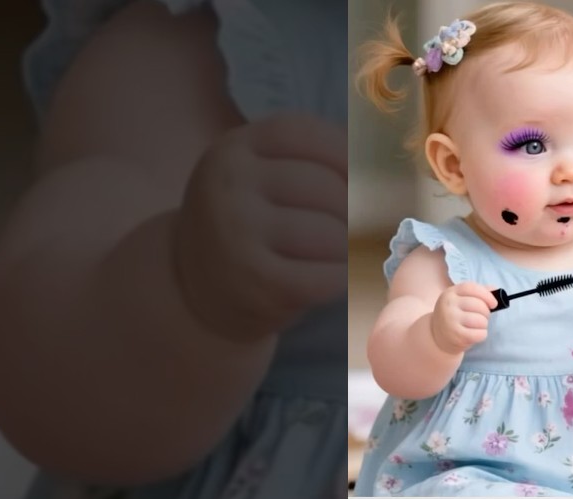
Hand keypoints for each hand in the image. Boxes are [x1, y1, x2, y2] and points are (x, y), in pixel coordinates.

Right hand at [173, 111, 347, 343]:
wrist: (194, 289)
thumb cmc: (246, 225)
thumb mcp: (257, 175)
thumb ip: (307, 158)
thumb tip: (377, 159)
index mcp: (234, 148)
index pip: (307, 134)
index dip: (344, 156)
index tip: (353, 179)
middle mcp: (230, 185)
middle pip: (328, 188)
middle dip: (349, 211)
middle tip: (343, 227)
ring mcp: (240, 234)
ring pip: (332, 234)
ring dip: (342, 248)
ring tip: (326, 253)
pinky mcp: (258, 283)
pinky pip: (328, 276)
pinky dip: (337, 278)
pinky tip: (322, 277)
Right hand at [431, 281, 497, 353]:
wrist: (437, 336)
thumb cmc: (455, 315)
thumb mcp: (461, 299)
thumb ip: (478, 292)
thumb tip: (495, 290)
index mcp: (450, 293)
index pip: (471, 288)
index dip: (487, 295)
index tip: (494, 304)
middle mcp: (449, 305)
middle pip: (479, 305)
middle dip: (486, 312)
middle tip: (482, 317)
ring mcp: (451, 320)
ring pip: (481, 320)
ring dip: (484, 324)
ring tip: (477, 325)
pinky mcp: (456, 335)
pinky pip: (480, 334)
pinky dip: (482, 334)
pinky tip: (475, 334)